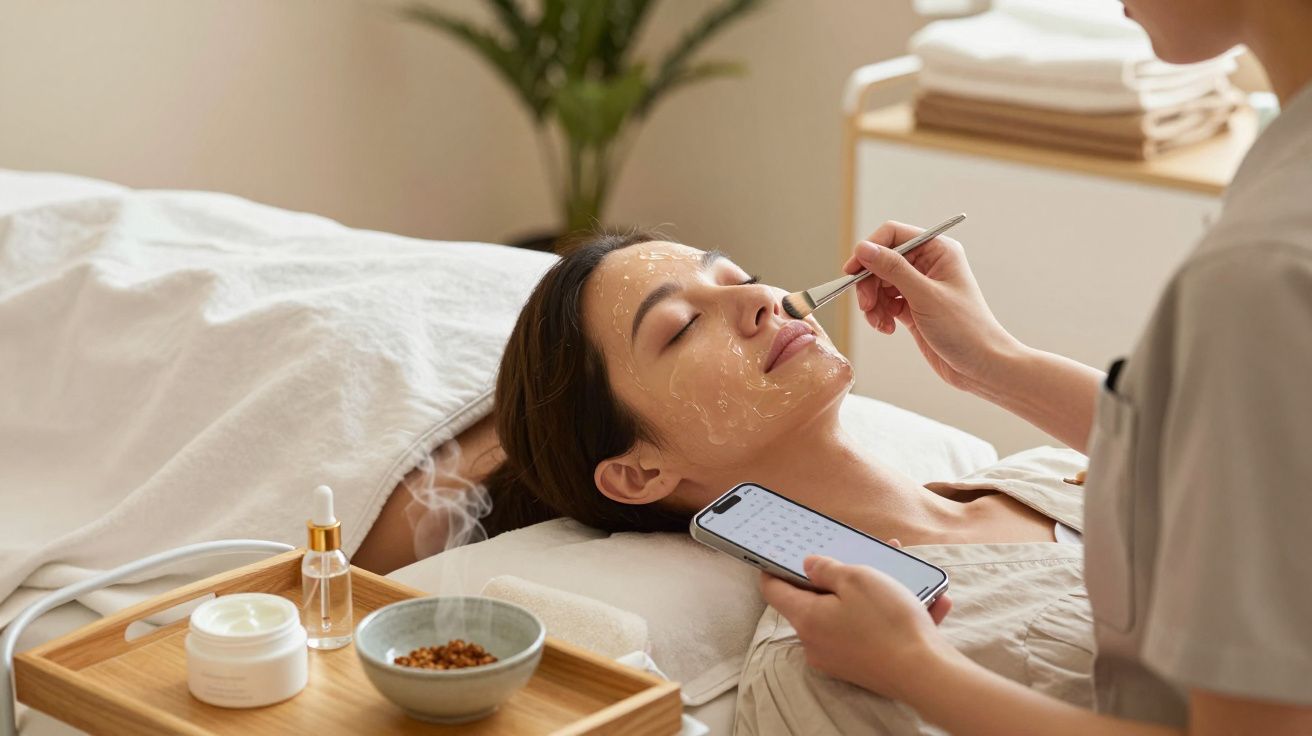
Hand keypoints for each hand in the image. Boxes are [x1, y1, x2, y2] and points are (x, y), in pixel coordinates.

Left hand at [760, 555, 956, 700]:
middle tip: (856, 557)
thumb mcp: (857, 579)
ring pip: (848, 615)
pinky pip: (871, 633)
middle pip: (815, 602)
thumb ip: (827, 569)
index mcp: (807, 618)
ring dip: (871, 593)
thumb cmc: (887, 622)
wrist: (925, 674)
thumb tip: (808, 566)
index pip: (774, 591)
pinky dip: (891, 616)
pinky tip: (927, 601)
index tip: (777, 554)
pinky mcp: (863, 667)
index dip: (773, 569)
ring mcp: (839, 658)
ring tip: (901, 573)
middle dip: (837, 577)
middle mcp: (816, 642)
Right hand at [843, 221, 1020, 392]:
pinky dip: (880, 314)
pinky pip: (885, 302)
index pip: (893, 236)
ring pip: (880, 283)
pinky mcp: (913, 307)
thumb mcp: (925, 296)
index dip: (870, 250)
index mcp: (938, 251)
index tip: (853, 271)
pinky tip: (887, 327)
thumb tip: (864, 248)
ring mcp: (920, 286)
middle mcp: (928, 264)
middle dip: (869, 283)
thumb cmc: (966, 329)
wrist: (981, 365)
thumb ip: (893, 269)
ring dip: (873, 303)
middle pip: (882, 261)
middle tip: (866, 305)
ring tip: (879, 322)